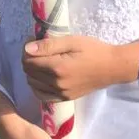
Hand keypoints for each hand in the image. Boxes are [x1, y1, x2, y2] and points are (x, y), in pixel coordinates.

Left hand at [23, 35, 138, 101]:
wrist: (112, 67)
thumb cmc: (93, 50)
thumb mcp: (72, 41)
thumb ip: (48, 45)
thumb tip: (27, 49)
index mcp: (58, 68)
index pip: (29, 61)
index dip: (26, 49)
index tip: (32, 39)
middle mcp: (56, 84)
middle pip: (29, 72)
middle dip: (28, 59)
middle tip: (37, 48)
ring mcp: (60, 93)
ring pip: (33, 84)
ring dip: (31, 72)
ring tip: (41, 60)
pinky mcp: (65, 99)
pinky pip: (42, 96)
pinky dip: (37, 86)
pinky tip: (42, 77)